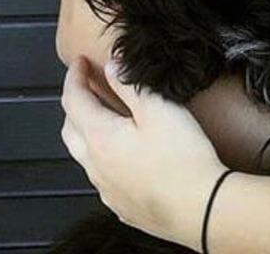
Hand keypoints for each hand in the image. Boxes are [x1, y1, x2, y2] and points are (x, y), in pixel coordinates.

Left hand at [60, 55, 226, 250]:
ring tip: (106, 116)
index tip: (80, 62)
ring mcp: (107, 189)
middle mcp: (96, 166)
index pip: (74, 101)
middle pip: (70, 130)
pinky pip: (102, 177)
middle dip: (75, 104)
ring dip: (87, 131)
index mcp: (101, 138)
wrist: (199, 207)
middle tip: (88, 86)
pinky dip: (104, 157)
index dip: (74, 77)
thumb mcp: (158, 108)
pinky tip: (123, 153)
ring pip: (84, 155)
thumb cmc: (181, 157)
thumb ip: (130, 84)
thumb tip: (111, 65)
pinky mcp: (122, 205)